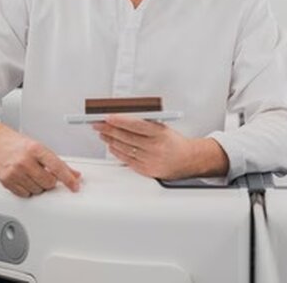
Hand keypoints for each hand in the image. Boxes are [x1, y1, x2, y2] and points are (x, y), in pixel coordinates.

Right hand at [0, 126, 81, 197]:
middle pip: (48, 182)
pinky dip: (28, 190)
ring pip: (37, 190)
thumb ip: (57, 162)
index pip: (57, 167)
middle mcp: (24, 160)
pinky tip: (25, 179)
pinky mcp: (6, 181)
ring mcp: (15, 172)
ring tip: (32, 175)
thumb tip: (74, 174)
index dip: (68, 179)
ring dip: (39, 186)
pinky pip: (25, 194)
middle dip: (50, 181)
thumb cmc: (17, 144)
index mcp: (35, 149)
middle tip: (45, 174)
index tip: (75, 186)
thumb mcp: (39, 147)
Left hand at [92, 115, 228, 179]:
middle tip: (98, 123)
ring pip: (124, 148)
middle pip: (126, 137)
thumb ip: (145, 123)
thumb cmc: (174, 141)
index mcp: (160, 133)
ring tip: (102, 133)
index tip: (107, 116)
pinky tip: (111, 146)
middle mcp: (155, 147)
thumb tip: (122, 118)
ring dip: (110, 140)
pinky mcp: (147, 170)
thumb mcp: (163, 127)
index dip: (120, 121)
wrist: (188, 160)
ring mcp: (150, 160)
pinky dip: (117, 152)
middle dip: (109, 129)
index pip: (136, 125)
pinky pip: (127, 160)